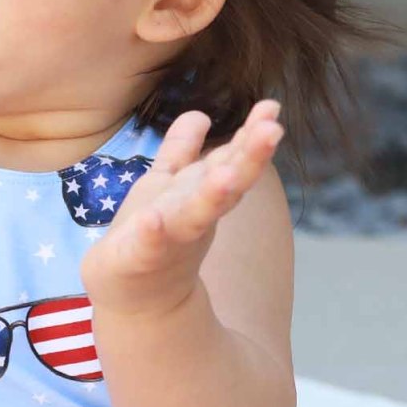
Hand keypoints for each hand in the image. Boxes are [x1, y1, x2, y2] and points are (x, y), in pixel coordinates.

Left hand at [79, 100, 284, 317]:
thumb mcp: (167, 188)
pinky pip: (146, 245)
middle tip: (273, 130)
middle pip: (227, 183)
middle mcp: (192, 214)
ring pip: (195, 214)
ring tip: (227, 176)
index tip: (272, 108)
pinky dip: (152, 234)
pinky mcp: (138, 259)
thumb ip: (181, 152)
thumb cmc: (153, 239)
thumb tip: (201, 115)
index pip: (232, 160)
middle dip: (249, 158)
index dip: (252, 135)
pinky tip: (153, 220)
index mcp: (200, 193)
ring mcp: (168, 238)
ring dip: (212, 196)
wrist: (133, 299)